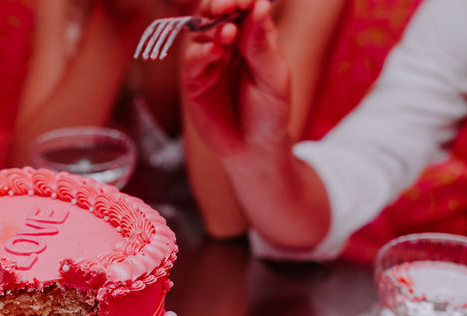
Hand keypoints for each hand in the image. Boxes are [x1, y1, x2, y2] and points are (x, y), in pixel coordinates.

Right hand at [182, 0, 289, 158]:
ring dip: (211, 28)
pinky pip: (192, 59)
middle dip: (219, 5)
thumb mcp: (274, 78)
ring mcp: (210, 60)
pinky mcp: (194, 80)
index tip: (246, 0)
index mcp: (254, 36)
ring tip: (226, 34)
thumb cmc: (270, 112)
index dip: (242, 0)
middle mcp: (230, 44)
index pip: (245, 6)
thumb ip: (262, 45)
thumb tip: (260, 6)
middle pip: (216, 12)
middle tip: (226, 7)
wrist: (254, 148)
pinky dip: (201, 52)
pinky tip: (215, 53)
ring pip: (200, 31)